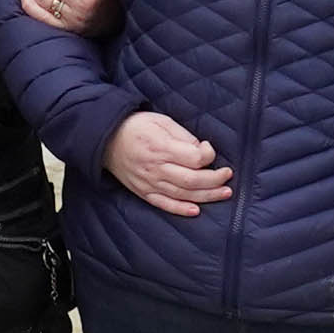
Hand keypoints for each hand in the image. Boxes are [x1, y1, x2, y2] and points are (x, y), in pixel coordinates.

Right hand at [102, 110, 233, 218]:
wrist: (105, 139)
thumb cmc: (136, 126)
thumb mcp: (161, 121)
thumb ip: (183, 136)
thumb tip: (201, 150)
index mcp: (161, 147)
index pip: (194, 158)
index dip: (208, 154)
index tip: (209, 148)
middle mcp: (156, 168)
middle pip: (192, 179)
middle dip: (215, 179)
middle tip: (228, 175)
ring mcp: (149, 182)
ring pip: (183, 194)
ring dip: (207, 196)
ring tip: (225, 193)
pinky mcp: (143, 191)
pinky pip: (164, 204)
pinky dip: (180, 209)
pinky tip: (196, 211)